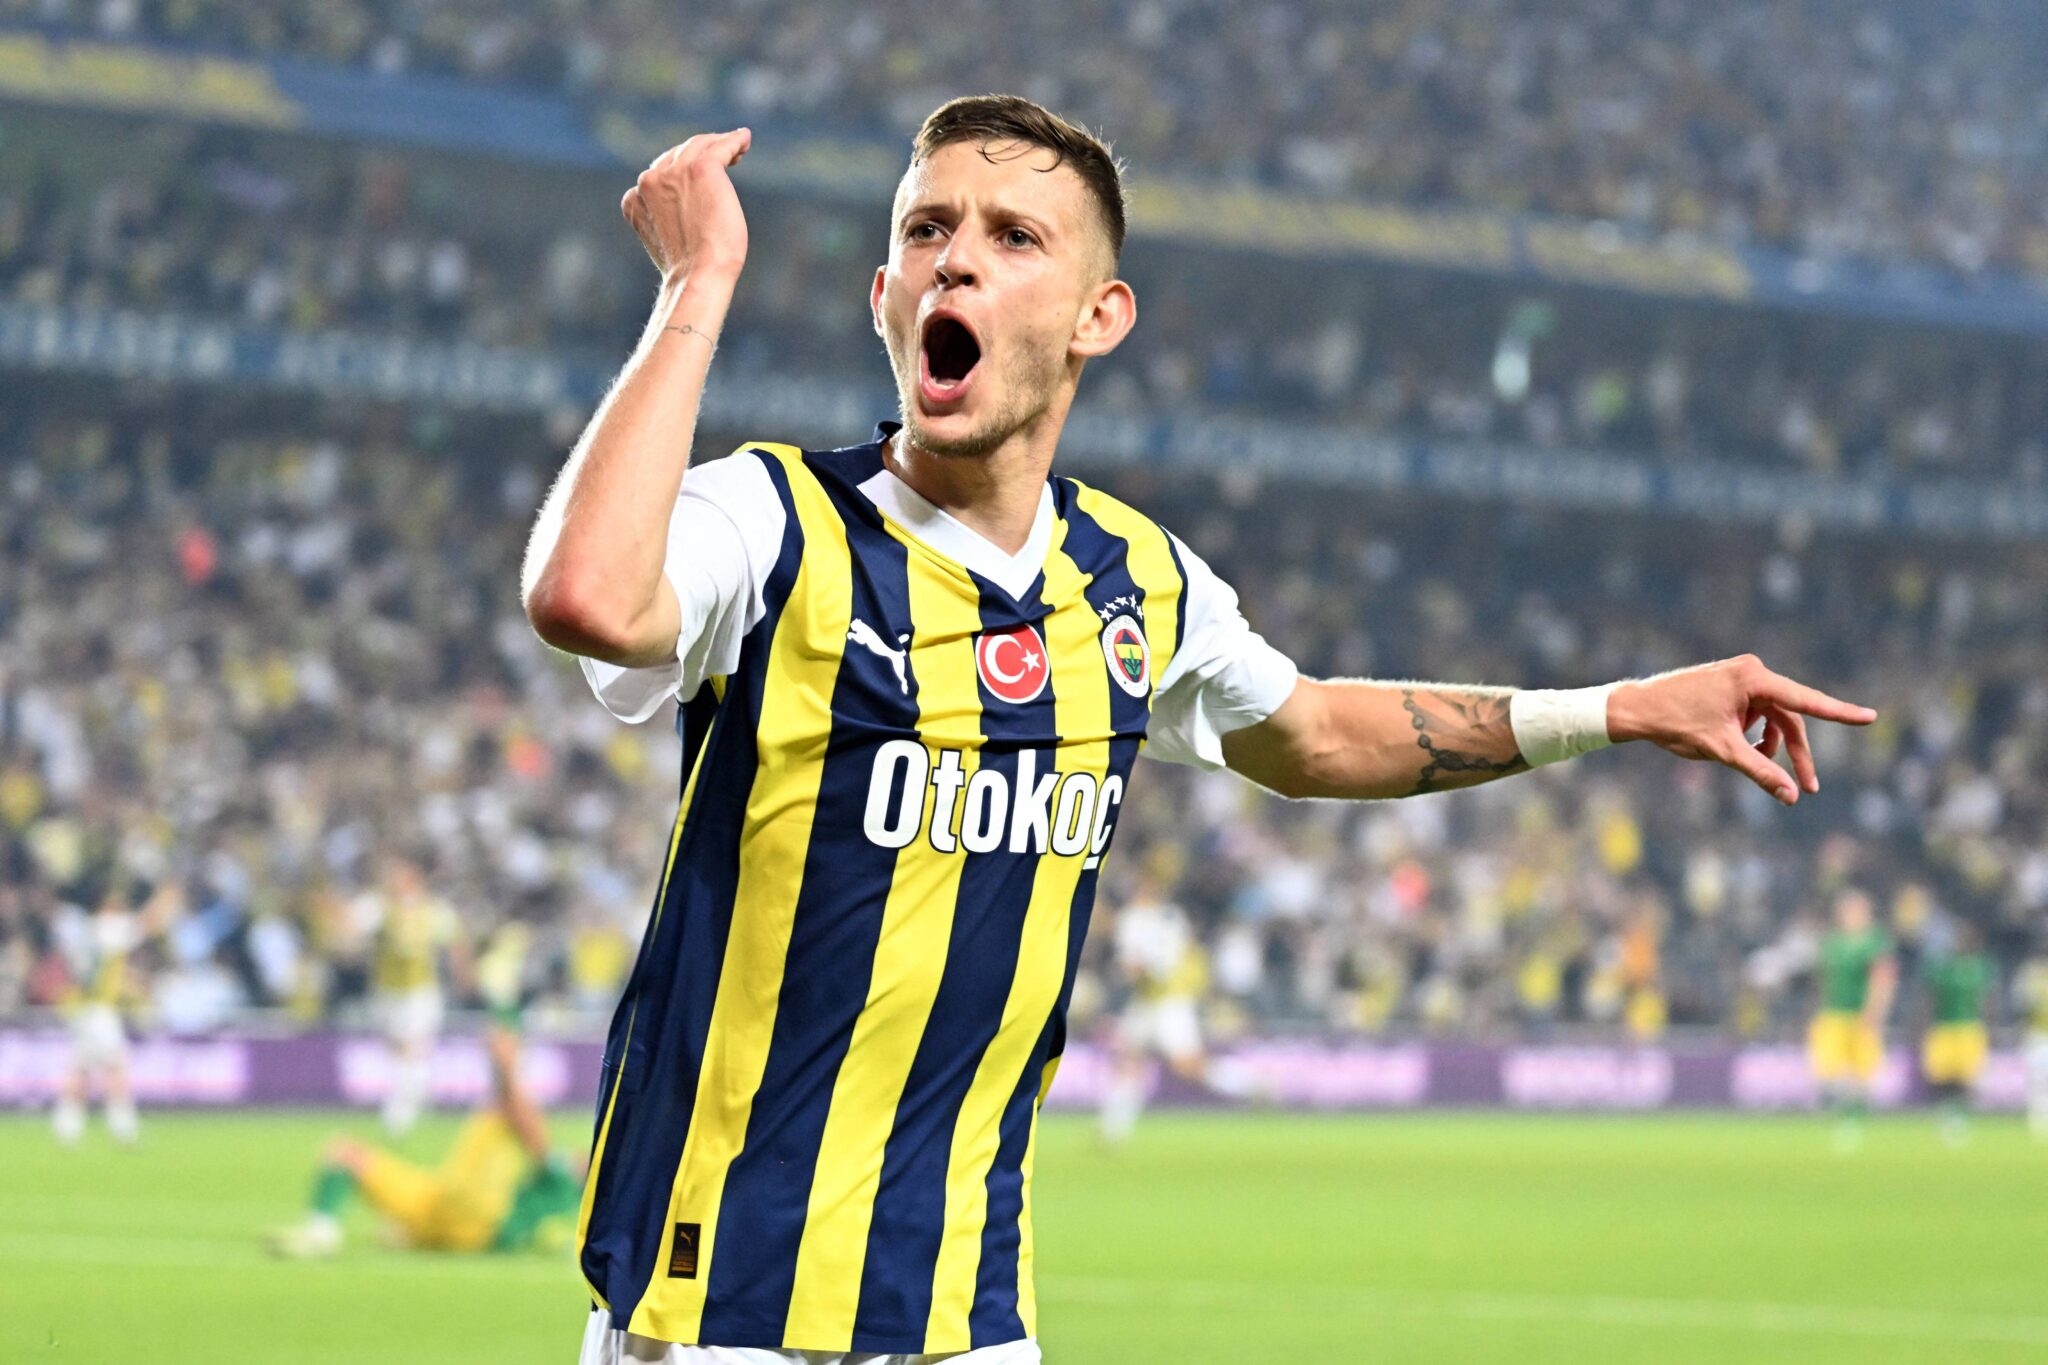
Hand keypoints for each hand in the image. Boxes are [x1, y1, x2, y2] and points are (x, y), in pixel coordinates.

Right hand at [620, 128, 751, 286]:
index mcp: (635, 199)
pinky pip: (721, 147)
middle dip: (700, 152)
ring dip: (719, 143)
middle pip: (678, 154)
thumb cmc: (691, 268)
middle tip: (724, 157)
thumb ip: (668, 218)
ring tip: (738, 147)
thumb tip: (690, 211)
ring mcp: (674, 172)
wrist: (700, 274)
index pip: (659, 174)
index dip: (682, 172)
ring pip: (699, 145)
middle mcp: (649, 181)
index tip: (700, 179)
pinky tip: (744, 140)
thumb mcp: (668, 239)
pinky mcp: (701, 168)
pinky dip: (734, 141)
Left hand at [1608, 654, 1876, 805]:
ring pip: (1774, 717)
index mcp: (1753, 679)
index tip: (1870, 717)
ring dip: (1774, 745)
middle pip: (1790, 717)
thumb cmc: (1676, 724)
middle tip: (1807, 787)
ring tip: (1761, 768)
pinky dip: (1757, 735)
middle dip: (1797, 752)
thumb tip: (1790, 796)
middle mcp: (1751, 672)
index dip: (1840, 713)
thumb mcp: (1723, 752)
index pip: (1805, 701)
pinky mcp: (1731, 686)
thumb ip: (1761, 772)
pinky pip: (1756, 713)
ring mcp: (1741, 677)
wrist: (1636, 709)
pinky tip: (1745, 750)